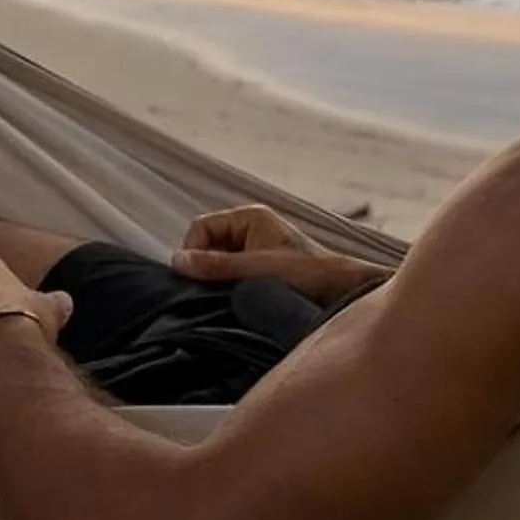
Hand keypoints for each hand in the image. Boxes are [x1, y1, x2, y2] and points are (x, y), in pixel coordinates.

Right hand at [172, 207, 385, 306]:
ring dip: (218, 281)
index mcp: (250, 217)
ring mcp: (255, 249)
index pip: (201, 228)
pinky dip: (228, 289)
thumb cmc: (308, 273)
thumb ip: (217, 265)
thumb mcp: (257, 269)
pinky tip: (236, 303)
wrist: (342, 293)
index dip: (193, 252)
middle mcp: (250, 229)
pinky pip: (231, 276)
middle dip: (205, 268)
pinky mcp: (260, 270)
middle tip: (210, 292)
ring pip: (218, 263)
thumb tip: (177, 261)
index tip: (194, 280)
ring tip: (228, 298)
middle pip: (207, 245)